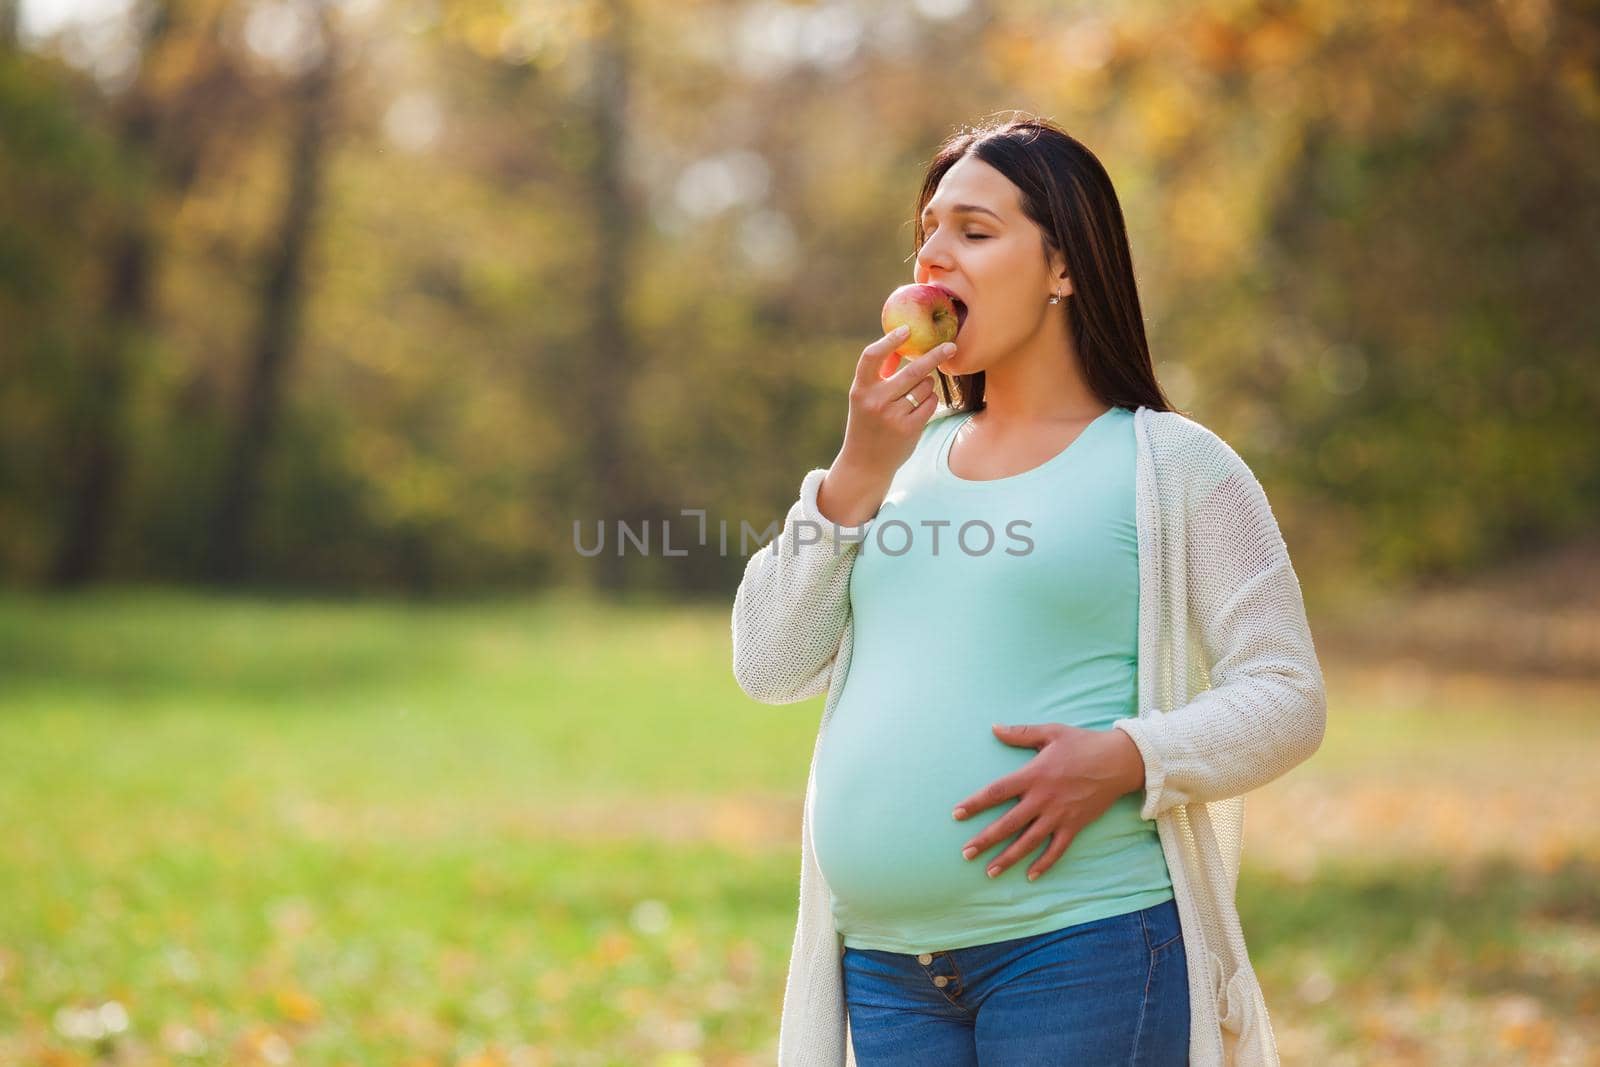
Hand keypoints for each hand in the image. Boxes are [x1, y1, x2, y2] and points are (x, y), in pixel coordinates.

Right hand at [837, 325, 959, 481]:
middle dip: (935, 356)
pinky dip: (930, 400)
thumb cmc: (867, 423)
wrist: (864, 463)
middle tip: (951, 346)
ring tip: (915, 395)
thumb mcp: (863, 399)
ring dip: (927, 385)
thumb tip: (903, 347)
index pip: (872, 356)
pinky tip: (920, 408)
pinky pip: (931, 402)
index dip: (890, 340)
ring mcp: (893, 416)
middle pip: (913, 370)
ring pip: (925, 387)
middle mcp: (875, 401)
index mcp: (860, 389)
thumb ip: (878, 376)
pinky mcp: (909, 429)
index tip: (907, 329)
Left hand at [951, 723, 1145, 881]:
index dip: (975, 803)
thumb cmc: (1083, 744)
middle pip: (1008, 824)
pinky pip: (1057, 849)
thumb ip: (1020, 733)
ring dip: (1008, 858)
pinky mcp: (1075, 825)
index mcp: (1033, 775)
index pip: (997, 792)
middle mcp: (1043, 799)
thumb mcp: (1051, 732)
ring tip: (989, 871)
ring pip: (1029, 842)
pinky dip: (1044, 863)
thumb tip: (994, 728)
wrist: (1119, 761)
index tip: (957, 814)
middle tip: (965, 853)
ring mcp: (1059, 815)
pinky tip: (1030, 876)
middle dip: (985, 840)